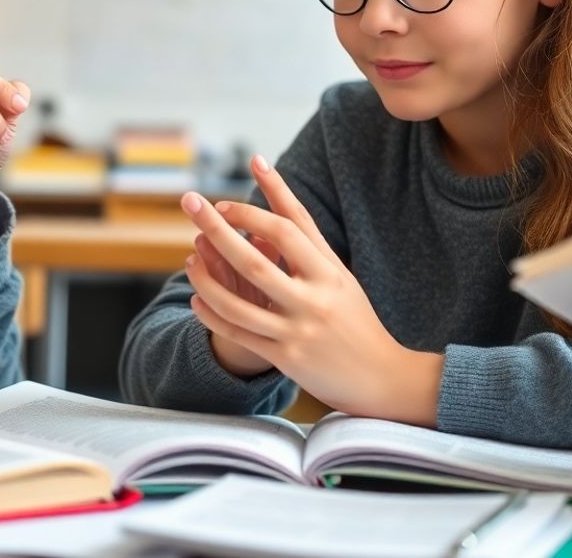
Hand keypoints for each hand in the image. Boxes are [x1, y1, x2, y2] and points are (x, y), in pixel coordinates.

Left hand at [181, 157, 443, 425]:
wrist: (381, 377)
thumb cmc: (356, 318)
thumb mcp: (339, 275)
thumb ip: (308, 240)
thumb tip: (280, 193)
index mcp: (330, 272)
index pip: (288, 227)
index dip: (253, 209)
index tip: (224, 199)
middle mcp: (314, 299)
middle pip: (254, 260)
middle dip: (218, 228)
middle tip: (191, 203)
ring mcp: (298, 331)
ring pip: (238, 302)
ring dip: (206, 278)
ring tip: (190, 259)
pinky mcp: (286, 359)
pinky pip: (239, 335)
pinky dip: (214, 315)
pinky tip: (197, 300)